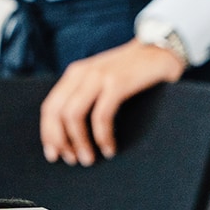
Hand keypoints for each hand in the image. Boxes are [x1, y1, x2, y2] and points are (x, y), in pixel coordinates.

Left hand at [39, 40, 185, 165]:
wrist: (160, 49)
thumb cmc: (132, 72)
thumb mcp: (101, 80)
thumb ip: (86, 96)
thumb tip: (71, 133)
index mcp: (74, 74)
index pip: (50, 107)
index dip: (49, 133)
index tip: (53, 154)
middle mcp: (81, 73)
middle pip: (56, 112)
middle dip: (60, 140)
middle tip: (71, 160)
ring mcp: (98, 77)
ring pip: (73, 115)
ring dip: (79, 142)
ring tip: (88, 159)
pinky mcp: (117, 83)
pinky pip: (101, 115)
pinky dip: (102, 136)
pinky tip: (109, 148)